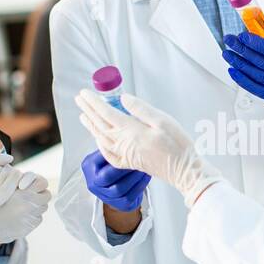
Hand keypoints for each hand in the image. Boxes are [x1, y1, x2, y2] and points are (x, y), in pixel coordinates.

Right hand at [0, 167, 50, 258]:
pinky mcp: (25, 230)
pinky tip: (19, 215)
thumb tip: (9, 158)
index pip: (41, 183)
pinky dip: (31, 216)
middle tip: (30, 192)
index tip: (28, 183)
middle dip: (39, 193)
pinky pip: (36, 220)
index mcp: (19, 192)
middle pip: (45, 196)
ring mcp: (27, 220)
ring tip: (25, 203)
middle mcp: (26, 207)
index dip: (36, 181)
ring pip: (42, 208)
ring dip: (36, 205)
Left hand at [76, 90, 223, 207]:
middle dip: (88, 110)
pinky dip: (100, 145)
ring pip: (101, 138)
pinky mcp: (130, 163)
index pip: (106, 113)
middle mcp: (124, 143)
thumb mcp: (163, 120)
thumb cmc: (177, 144)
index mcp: (131, 131)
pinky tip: (98, 140)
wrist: (184, 170)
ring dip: (91, 125)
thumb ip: (141, 109)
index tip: (84, 92)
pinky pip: (108, 154)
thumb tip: (122, 98)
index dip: (93, 102)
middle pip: (100, 124)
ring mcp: (125, 154)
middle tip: (79, 99)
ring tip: (83, 116)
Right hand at [81, 149, 149, 212]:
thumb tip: (120, 130)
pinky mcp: (119, 205)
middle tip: (138, 158)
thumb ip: (110, 146)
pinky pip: (129, 196)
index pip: (101, 159)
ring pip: (119, 188)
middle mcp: (93, 184)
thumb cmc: (112, 168)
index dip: (116, 155)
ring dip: (134, 176)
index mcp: (88, 167)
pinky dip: (140, 185)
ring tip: (144, 166)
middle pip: (108, 177)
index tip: (130, 147)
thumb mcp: (108, 154)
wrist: (117, 190)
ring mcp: (105, 196)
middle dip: (125, 167)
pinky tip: (146, 176)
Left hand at [223, 25, 263, 117]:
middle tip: (229, 39)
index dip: (253, 41)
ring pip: (253, 73)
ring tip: (227, 53)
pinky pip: (254, 88)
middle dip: (240, 48)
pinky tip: (233, 71)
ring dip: (237, 62)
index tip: (243, 35)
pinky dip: (241, 80)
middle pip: (258, 59)